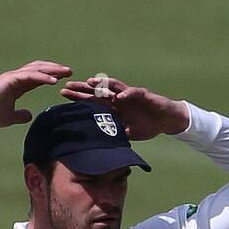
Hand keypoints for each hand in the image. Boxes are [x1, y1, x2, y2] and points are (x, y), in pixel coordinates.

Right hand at [0, 61, 72, 128]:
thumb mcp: (10, 117)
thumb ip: (20, 115)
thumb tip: (29, 116)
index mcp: (17, 84)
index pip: (37, 77)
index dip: (50, 76)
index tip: (63, 78)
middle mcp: (16, 77)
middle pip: (40, 69)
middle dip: (55, 69)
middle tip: (69, 71)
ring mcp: (13, 76)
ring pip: (37, 69)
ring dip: (52, 70)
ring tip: (65, 72)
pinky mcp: (10, 78)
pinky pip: (30, 76)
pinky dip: (43, 77)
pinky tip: (54, 81)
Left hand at [60, 75, 189, 139]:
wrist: (166, 120)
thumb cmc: (147, 125)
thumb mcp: (126, 134)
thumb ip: (114, 136)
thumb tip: (98, 146)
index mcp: (113, 107)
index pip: (92, 102)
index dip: (78, 98)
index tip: (63, 96)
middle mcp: (118, 98)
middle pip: (97, 92)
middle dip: (83, 89)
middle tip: (67, 86)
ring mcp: (130, 95)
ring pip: (114, 87)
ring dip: (103, 85)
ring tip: (90, 83)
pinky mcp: (143, 94)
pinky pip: (134, 93)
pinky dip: (127, 94)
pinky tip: (119, 96)